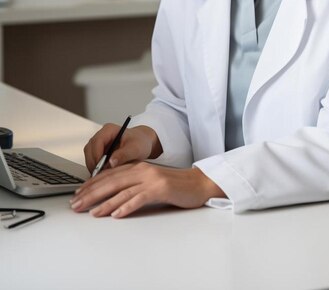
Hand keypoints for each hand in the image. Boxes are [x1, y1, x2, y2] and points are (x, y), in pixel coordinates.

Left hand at [70, 163, 225, 217]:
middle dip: (91, 193)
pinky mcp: (161, 189)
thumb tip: (110, 197)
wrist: (198, 183)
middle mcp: (142, 170)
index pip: (109, 174)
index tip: (77, 193)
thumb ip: (133, 184)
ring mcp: (151, 179)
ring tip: (91, 212)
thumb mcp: (149, 181)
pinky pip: (140, 198)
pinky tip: (116, 214)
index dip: (91, 184)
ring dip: (105, 202)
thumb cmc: (174, 185)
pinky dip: (126, 206)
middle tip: (76, 204)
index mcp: (138, 167)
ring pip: (122, 190)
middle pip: (111, 181)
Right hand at [83, 123, 161, 172]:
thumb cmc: (140, 143)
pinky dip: (96, 168)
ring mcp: (98, 144)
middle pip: (89, 149)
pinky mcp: (98, 152)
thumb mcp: (135, 149)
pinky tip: (104, 175)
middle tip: (100, 175)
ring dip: (94, 167)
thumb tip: (110, 163)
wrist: (143, 144)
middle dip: (94, 163)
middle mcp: (101, 135)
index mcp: (109, 129)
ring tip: (103, 176)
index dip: (96, 155)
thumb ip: (123, 155)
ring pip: (89, 156)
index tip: (101, 168)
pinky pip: (92, 161)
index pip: (97, 141)